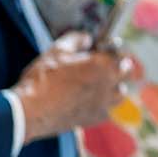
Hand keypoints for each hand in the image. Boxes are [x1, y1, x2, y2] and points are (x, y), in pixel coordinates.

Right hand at [11, 31, 139, 141]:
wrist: (30, 111)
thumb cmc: (43, 78)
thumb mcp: (57, 50)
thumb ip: (77, 39)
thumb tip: (88, 38)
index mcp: (104, 64)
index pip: (120, 52)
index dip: (111, 48)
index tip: (102, 48)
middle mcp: (110, 83)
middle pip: (126, 71)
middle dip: (117, 65)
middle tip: (103, 64)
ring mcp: (104, 103)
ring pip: (120, 93)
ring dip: (114, 86)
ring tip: (99, 83)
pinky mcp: (95, 118)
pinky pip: (108, 110)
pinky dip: (103, 105)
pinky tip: (89, 101)